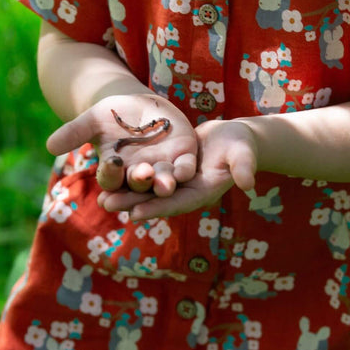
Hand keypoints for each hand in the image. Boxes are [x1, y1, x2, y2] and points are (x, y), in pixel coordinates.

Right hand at [46, 94, 197, 195]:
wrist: (141, 107)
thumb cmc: (112, 116)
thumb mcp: (93, 120)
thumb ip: (74, 133)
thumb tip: (49, 145)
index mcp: (115, 172)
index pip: (111, 178)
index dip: (111, 173)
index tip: (112, 163)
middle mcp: (139, 175)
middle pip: (138, 184)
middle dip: (140, 180)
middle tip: (142, 175)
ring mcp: (162, 168)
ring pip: (163, 181)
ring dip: (164, 183)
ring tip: (165, 185)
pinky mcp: (183, 157)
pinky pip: (185, 168)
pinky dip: (185, 170)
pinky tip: (185, 170)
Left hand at [99, 119, 257, 220]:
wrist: (233, 136)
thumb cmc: (241, 144)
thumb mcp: (243, 153)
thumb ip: (243, 167)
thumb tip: (248, 184)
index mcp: (203, 192)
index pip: (178, 203)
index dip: (157, 208)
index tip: (135, 213)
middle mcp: (186, 192)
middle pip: (156, 200)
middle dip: (132, 203)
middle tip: (106, 203)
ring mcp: (176, 183)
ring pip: (147, 191)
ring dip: (125, 194)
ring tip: (100, 196)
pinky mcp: (169, 172)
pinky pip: (147, 177)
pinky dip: (129, 178)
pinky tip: (109, 176)